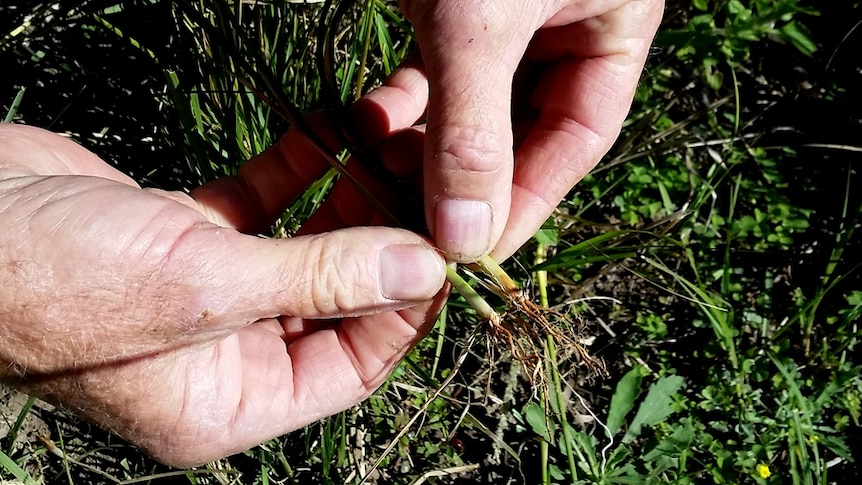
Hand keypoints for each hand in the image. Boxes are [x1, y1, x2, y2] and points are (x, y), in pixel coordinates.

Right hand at [0, 64, 444, 466]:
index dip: (405, 305)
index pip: (353, 363)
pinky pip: (264, 202)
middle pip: (337, 299)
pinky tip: (337, 124)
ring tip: (395, 132)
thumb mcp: (200, 286)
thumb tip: (422, 272)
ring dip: (351, 189)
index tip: (442, 244)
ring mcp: (206, 291)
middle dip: (385, 233)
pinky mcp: (186, 235)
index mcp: (227, 402)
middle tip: (430, 172)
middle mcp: (223, 354)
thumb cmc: (43, 280)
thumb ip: (317, 279)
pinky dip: (299, 165)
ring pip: (306, 243)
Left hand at [400, 0, 663, 261]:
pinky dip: (402, 102)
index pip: (580, 135)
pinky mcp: (449, 6)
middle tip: (424, 222)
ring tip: (385, 168)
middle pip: (524, 129)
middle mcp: (566, 23)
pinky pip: (431, 69)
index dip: (530, 198)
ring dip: (428, 143)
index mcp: (612, 21)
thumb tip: (465, 240)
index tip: (480, 251)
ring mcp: (507, 16)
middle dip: (471, 174)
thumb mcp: (479, 27)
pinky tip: (370, 124)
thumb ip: (473, 129)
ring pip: (473, 105)